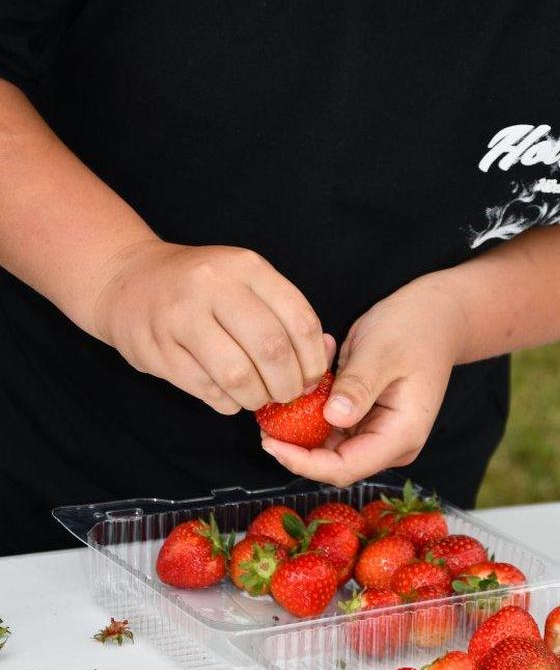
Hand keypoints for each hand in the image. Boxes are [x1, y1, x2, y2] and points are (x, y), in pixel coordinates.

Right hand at [93, 241, 331, 413]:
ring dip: (257, 398)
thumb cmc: (199, 287)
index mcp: (245, 266)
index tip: (311, 377)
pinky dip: (227, 403)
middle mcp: (212, 286)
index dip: (313, 359)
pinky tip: (229, 396)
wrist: (127, 280)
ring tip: (258, 397)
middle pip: (271, 349)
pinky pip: (206, 389)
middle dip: (288, 384)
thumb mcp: (243, 281)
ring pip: (238, 376)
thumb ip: (282, 313)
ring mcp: (180, 317)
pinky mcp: (156, 348)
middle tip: (286, 394)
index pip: (299, 319)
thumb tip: (322, 359)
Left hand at [260, 273, 465, 485]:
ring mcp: (376, 433)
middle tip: (264, 414)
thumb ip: (358, 386)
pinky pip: (328, 421)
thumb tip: (333, 418)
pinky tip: (318, 366)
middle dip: (295, 442)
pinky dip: (314, 399)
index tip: (270, 442)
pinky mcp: (364, 419)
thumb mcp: (382, 352)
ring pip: (325, 443)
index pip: (345, 467)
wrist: (437, 317)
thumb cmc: (414, 328)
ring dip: (302, 415)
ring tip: (293, 378)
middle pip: (331, 462)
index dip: (303, 462)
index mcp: (401, 435)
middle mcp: (389, 443)